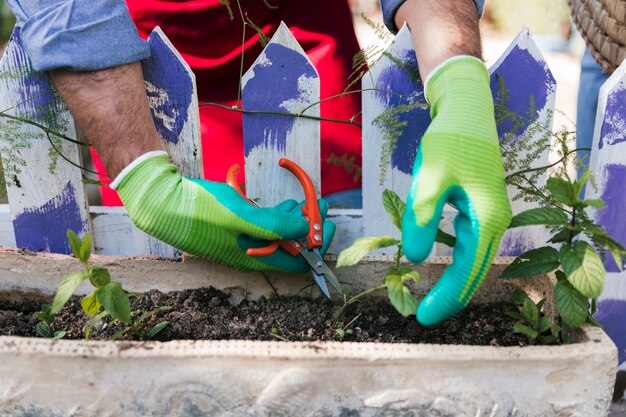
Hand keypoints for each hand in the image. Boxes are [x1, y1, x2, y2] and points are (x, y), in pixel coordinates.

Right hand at [111, 151, 334, 271]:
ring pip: (280, 236)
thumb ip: (276, 225)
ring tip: (306, 200)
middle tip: (321, 205)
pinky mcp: (236, 228)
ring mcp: (243, 241)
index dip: (318, 246)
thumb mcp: (242, 217)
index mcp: (255, 258)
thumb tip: (307, 229)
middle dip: (310, 227)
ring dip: (296, 219)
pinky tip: (283, 202)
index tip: (328, 224)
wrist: (163, 201)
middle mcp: (252, 254)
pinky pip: (265, 226)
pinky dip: (278, 215)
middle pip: (292, 248)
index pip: (299, 264)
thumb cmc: (201, 211)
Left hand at [402, 56, 511, 325]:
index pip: (467, 271)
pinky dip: (456, 261)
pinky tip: (440, 267)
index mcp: (488, 218)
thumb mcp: (430, 178)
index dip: (446, 297)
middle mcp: (497, 222)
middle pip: (474, 270)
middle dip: (450, 295)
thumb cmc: (449, 141)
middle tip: (423, 316)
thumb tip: (418, 259)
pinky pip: (470, 243)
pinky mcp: (482, 208)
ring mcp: (492, 215)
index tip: (423, 317)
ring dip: (453, 280)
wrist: (466, 112)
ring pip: (474, 259)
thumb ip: (423, 219)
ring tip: (430, 299)